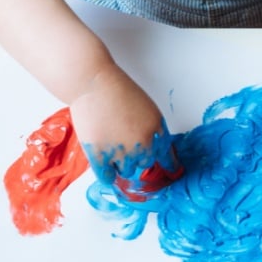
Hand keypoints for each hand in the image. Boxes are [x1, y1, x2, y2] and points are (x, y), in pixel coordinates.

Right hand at [69, 63, 181, 200]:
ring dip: (119, 162)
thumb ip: (152, 131)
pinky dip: (105, 172)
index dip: (167, 166)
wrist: (93, 84)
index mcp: (157, 131)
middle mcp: (143, 144)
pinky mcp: (100, 157)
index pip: (168, 158)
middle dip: (136, 156)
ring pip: (126, 172)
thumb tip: (153, 150)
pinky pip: (107, 177)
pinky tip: (102, 161)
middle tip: (122, 140)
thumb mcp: (147, 108)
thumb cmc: (117, 91)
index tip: (169, 173)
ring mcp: (122, 152)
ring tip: (109, 141)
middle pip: (145, 164)